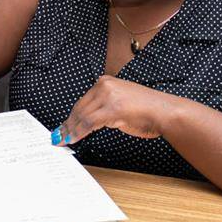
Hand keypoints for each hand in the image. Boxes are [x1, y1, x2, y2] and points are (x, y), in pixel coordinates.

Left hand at [54, 75, 179, 144]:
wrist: (164, 111)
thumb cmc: (147, 110)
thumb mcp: (120, 103)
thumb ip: (104, 107)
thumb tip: (88, 122)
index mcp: (106, 82)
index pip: (82, 101)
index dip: (71, 116)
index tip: (63, 126)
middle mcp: (105, 85)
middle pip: (79, 107)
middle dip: (68, 124)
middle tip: (57, 135)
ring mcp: (108, 95)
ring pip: (82, 115)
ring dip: (70, 130)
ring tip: (62, 140)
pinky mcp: (112, 108)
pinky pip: (89, 122)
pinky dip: (78, 132)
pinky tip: (73, 138)